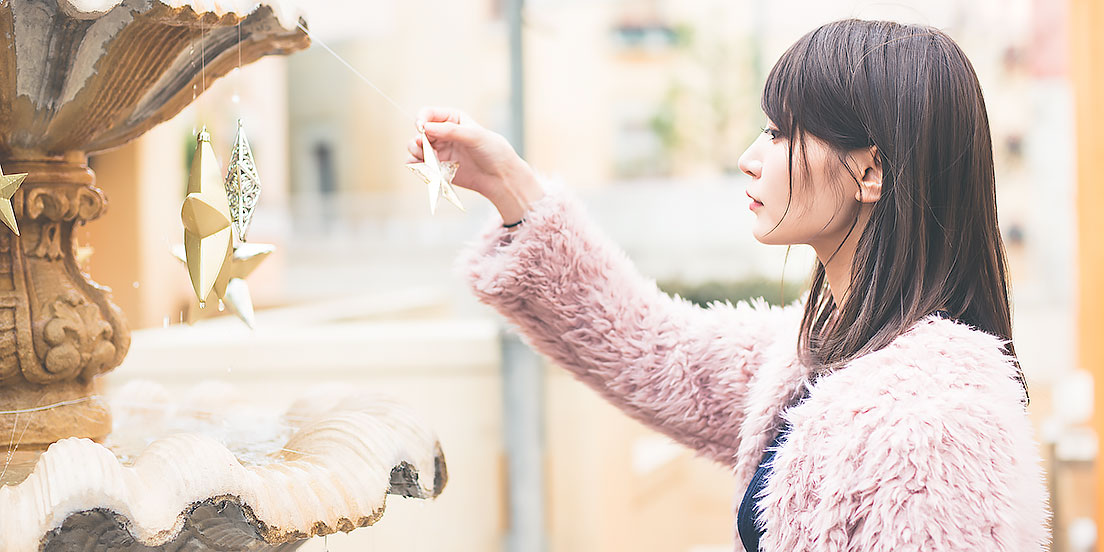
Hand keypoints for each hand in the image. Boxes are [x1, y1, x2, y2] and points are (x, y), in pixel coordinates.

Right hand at [407, 106, 543, 224]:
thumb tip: (425, 128)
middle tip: (424, 149)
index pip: (428, 114)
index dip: (421, 119)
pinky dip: (418, 166)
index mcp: (452, 119)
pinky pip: (419, 165)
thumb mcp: (474, 135)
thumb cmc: (492, 151)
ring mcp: (439, 150)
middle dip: (418, 140)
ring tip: (430, 161)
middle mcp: (442, 133)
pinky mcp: (437, 167)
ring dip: (417, 154)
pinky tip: (427, 169)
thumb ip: (450, 131)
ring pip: (415, 148)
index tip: (421, 129)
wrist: (499, 176)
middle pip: (418, 132)